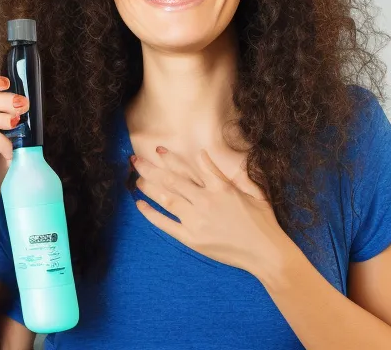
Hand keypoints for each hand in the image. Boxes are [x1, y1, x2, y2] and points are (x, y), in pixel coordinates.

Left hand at [131, 147, 287, 274]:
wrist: (265, 252)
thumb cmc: (261, 220)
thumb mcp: (249, 190)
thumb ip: (223, 172)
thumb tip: (203, 153)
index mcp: (219, 188)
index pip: (189, 168)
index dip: (171, 158)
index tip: (157, 149)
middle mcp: (204, 201)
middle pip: (171, 181)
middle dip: (151, 169)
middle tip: (135, 160)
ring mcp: (196, 221)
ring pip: (166, 199)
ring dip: (149, 187)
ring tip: (135, 178)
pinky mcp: (192, 239)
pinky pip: (166, 224)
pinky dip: (151, 214)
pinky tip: (140, 204)